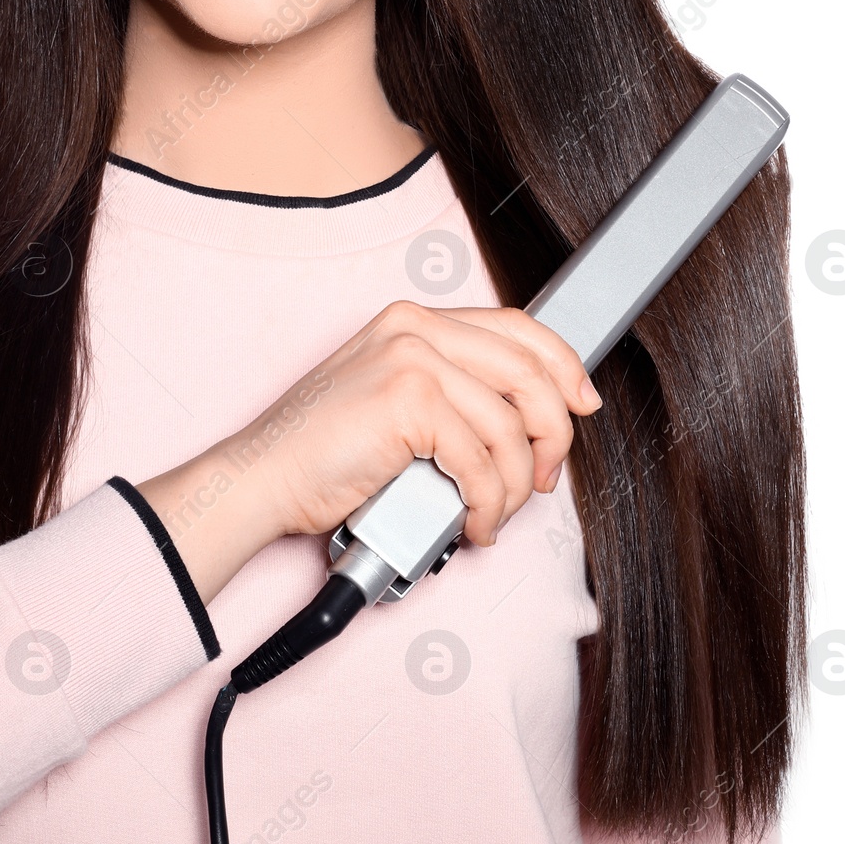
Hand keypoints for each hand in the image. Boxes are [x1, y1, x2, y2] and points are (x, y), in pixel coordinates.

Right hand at [136, 301, 601, 602]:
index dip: (562, 364)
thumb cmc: (320, 452)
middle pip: (528, 372)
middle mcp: (415, 328)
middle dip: (552, 435)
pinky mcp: (409, 401)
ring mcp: (411, 359)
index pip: (516, 326)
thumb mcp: (391, 400)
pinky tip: (472, 523)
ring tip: (493, 514)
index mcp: (413, 320)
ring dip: (516, 487)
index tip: (582, 403)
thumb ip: (448, 391)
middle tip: (544, 478)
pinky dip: (488, 506)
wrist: (262, 478)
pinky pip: (482, 462)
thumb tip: (522, 420)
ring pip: (510, 426)